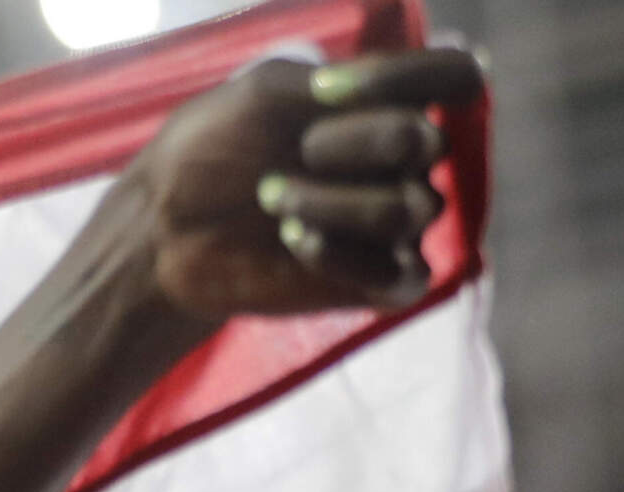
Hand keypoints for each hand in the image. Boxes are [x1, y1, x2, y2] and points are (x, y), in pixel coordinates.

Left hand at [132, 46, 484, 321]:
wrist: (166, 226)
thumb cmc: (212, 149)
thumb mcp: (265, 94)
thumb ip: (340, 82)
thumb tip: (419, 78)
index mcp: (387, 103)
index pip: (457, 77)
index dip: (411, 77)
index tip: (325, 92)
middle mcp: (403, 161)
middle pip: (424, 141)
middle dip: (348, 144)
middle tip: (289, 154)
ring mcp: (394, 223)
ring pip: (411, 208)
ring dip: (332, 202)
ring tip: (271, 199)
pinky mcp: (378, 281)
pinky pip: (402, 275)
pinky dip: (345, 256)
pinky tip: (295, 242)